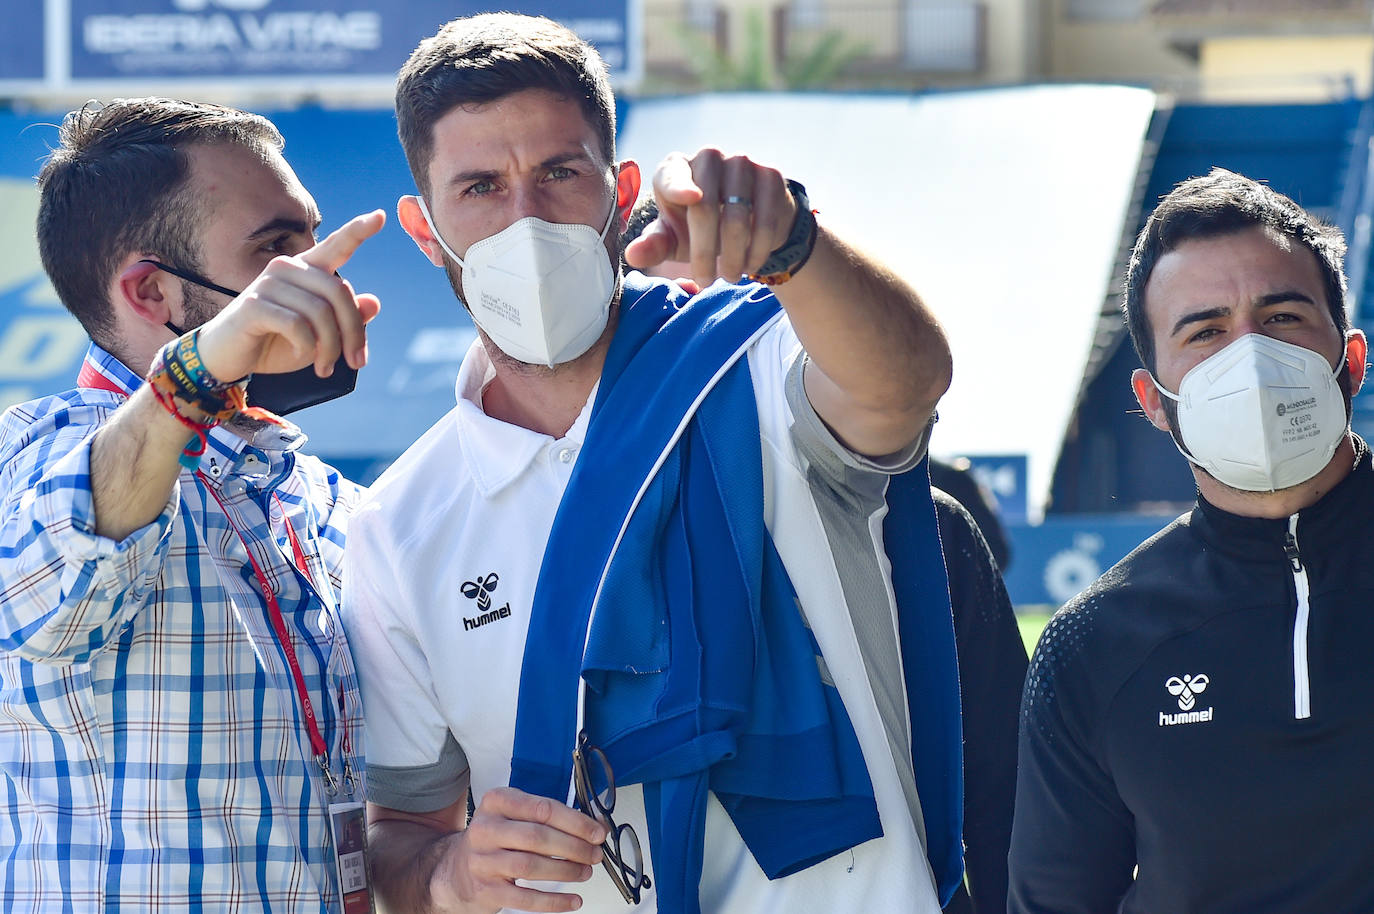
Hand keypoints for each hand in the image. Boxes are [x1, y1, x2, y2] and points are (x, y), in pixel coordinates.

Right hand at [195, 210, 385, 383]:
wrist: (228, 358)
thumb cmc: (276, 342)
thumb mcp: (319, 335)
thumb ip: (345, 319)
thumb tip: (374, 302)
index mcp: (306, 270)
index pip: (336, 245)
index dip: (358, 230)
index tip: (380, 215)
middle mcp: (288, 268)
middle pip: (340, 292)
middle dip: (354, 333)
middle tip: (356, 363)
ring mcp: (269, 283)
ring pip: (321, 312)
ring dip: (331, 347)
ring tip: (326, 367)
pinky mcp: (253, 304)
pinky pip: (298, 325)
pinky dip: (307, 347)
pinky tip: (301, 356)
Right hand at [430, 786, 606, 913]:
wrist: (456, 871)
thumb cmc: (495, 840)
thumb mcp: (515, 817)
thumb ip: (551, 818)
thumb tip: (595, 827)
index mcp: (497, 802)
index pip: (543, 808)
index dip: (575, 822)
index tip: (597, 832)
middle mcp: (486, 829)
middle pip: (538, 837)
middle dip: (574, 847)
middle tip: (594, 854)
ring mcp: (483, 861)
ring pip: (531, 866)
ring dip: (566, 870)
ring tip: (585, 872)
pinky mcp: (486, 890)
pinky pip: (525, 898)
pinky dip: (553, 901)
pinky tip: (572, 900)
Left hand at [624, 148, 796, 288]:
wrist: (747, 221)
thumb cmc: (698, 229)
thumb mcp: (673, 239)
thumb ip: (654, 246)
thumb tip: (633, 255)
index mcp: (675, 167)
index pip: (673, 175)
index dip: (680, 186)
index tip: (690, 198)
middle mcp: (708, 156)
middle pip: (705, 208)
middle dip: (704, 253)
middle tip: (706, 281)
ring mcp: (742, 162)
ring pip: (737, 217)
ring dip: (733, 257)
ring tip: (730, 277)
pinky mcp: (770, 175)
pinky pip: (765, 219)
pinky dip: (757, 250)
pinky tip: (750, 265)